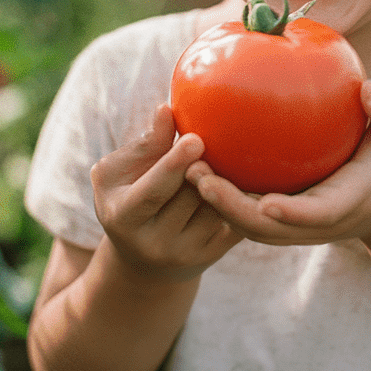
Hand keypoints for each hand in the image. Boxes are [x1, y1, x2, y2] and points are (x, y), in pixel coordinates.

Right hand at [89, 103, 241, 283]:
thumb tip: (166, 110)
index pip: (152, 192)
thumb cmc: (126, 197)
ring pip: (218, 205)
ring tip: (233, 151)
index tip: (196, 139)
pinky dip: (244, 194)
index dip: (174, 165)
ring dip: (226, 176)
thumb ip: (146, 144)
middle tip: (216, 138)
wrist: (141, 260)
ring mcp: (187, 253)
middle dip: (205, 164)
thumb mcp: (117, 173)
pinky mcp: (214, 254)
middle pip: (192, 194)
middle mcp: (154, 243)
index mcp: (123, 218)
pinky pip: (237, 217)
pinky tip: (253, 173)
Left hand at [184, 81, 370, 246]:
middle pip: (267, 228)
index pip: (317, 215)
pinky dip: (220, 196)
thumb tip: (368, 89)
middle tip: (199, 176)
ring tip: (186, 169)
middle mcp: (313, 223)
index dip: (292, 213)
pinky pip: (245, 211)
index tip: (269, 203)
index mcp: (344, 206)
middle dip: (231, 209)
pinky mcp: (280, 219)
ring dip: (216, 205)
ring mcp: (293, 226)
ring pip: (248, 225)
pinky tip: (195, 161)